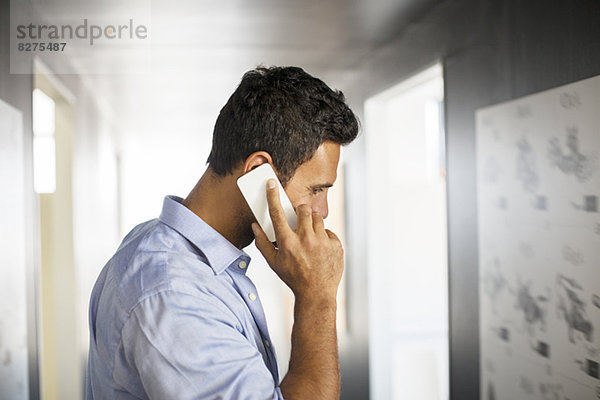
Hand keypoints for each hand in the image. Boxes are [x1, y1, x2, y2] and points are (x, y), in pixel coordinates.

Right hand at [252, 179, 343, 302]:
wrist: (316, 294)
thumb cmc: (293, 278)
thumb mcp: (274, 263)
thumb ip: (262, 243)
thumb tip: (255, 226)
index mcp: (287, 242)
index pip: (277, 213)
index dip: (273, 196)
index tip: (271, 183)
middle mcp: (305, 239)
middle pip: (303, 209)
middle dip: (300, 211)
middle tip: (298, 220)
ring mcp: (322, 242)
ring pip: (317, 218)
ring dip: (312, 223)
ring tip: (309, 237)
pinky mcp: (336, 245)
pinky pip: (328, 232)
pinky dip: (324, 237)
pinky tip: (320, 250)